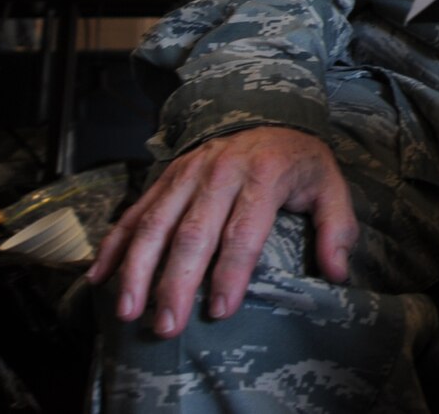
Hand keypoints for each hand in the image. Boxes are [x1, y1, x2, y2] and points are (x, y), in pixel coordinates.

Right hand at [86, 126, 356, 336]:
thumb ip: (337, 228)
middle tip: (167, 326)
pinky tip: (100, 277)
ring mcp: (187, 172)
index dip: (231, 273)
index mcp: (264, 175)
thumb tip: (337, 273)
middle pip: (192, 233)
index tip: (221, 311)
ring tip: (128, 310)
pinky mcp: (165, 175)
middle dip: (176, 283)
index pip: (244, 231)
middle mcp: (220, 172)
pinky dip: (114, 244)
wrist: (268, 111)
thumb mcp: (331, 185)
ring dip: (138, 269)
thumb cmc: (299, 161)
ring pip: (154, 223)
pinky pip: (134, 211)